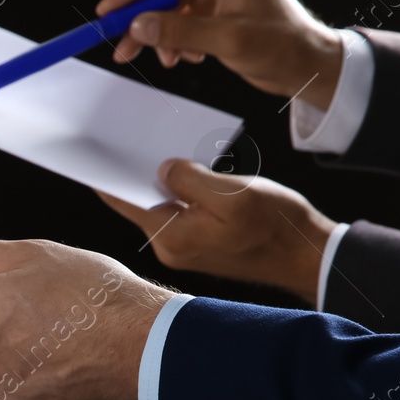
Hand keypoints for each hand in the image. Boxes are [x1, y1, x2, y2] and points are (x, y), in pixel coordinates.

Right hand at [98, 0, 344, 108]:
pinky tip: (184, 57)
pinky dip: (174, 43)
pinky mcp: (215, 14)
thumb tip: (140, 25)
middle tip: (122, 46)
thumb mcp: (228, 40)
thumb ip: (181, 31)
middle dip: (142, 22)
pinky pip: (180, 24)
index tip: (107, 11)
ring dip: (160, 38)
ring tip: (165, 59)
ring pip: (168, 12)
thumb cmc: (285, 45)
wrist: (309, 66)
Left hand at [101, 159, 335, 304]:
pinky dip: (179, 194)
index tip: (89, 154)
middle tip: (122, 142)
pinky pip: (179, 214)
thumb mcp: (232, 193)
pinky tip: (185, 173)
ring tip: (156, 151)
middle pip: (140, 204)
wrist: (309, 257)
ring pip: (161, 208)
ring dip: (160, 183)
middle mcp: (171, 247)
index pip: (125, 202)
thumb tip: (162, 169)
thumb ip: (190, 179)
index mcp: (172, 236)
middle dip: (134, 174)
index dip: (106, 176)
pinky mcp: (200, 246)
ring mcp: (185, 249)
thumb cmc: (276, 225)